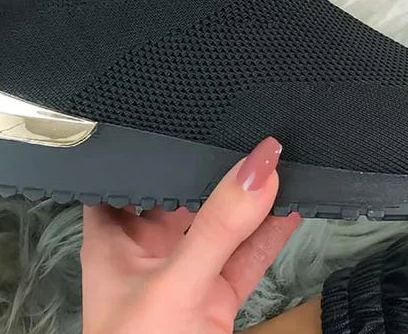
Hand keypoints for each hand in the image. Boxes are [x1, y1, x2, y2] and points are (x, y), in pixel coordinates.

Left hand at [81, 137, 300, 332]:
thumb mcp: (176, 284)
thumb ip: (218, 226)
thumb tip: (259, 166)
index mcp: (113, 238)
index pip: (126, 172)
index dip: (150, 141)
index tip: (186, 107)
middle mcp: (147, 250)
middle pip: (181, 192)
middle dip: (214, 163)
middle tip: (248, 123)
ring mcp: (184, 275)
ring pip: (221, 223)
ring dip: (250, 197)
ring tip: (280, 156)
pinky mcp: (216, 300)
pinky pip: (247, 256)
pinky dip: (272, 233)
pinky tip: (294, 205)